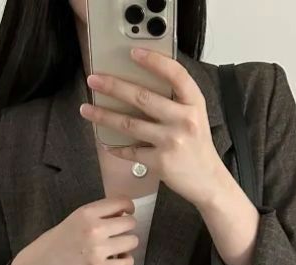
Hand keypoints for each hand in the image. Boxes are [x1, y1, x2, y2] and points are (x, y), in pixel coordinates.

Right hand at [10, 197, 138, 264]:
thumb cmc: (56, 241)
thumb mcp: (74, 219)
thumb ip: (97, 215)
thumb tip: (123, 213)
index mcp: (87, 212)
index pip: (122, 202)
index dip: (128, 208)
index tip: (126, 214)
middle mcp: (94, 228)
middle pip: (130, 223)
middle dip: (127, 228)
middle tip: (118, 235)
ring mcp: (97, 249)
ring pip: (132, 242)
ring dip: (127, 245)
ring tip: (116, 249)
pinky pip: (127, 263)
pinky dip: (125, 261)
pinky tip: (116, 260)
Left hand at [79, 47, 228, 208]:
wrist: (208, 181)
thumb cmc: (197, 146)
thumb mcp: (195, 117)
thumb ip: (176, 102)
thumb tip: (140, 87)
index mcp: (194, 103)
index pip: (176, 74)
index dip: (154, 61)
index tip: (133, 53)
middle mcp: (184, 120)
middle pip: (143, 97)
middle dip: (114, 87)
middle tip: (94, 79)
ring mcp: (171, 141)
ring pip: (130, 124)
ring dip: (104, 116)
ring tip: (87, 109)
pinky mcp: (160, 162)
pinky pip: (131, 152)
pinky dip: (117, 148)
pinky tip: (107, 144)